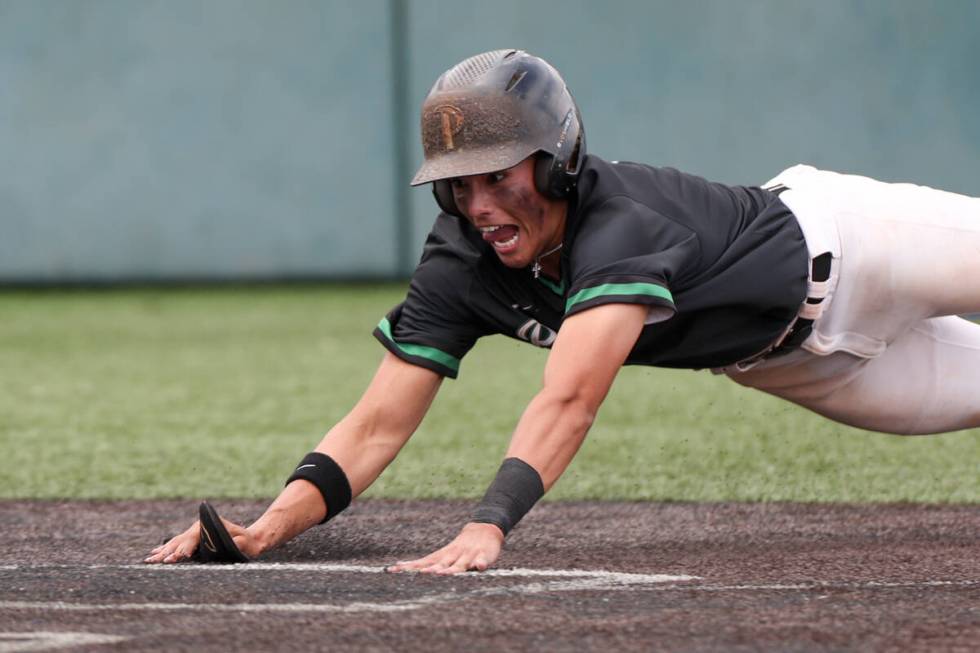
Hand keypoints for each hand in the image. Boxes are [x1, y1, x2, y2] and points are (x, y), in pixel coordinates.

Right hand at [143, 516, 261, 563]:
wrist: (250, 537)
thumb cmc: (248, 541)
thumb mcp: (246, 542)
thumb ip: (239, 542)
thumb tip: (235, 543)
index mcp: (207, 526)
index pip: (192, 538)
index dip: (184, 548)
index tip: (176, 558)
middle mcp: (198, 528)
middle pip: (179, 541)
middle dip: (167, 552)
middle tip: (156, 562)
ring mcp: (194, 533)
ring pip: (175, 543)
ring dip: (162, 552)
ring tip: (149, 560)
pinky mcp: (193, 539)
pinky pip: (176, 544)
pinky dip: (165, 548)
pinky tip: (155, 553)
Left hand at [387, 522, 503, 574]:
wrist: (485, 529)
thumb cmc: (460, 548)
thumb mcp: (443, 554)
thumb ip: (425, 562)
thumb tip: (402, 564)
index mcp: (442, 556)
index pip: (424, 563)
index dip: (410, 568)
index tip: (395, 570)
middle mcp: (453, 555)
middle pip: (440, 564)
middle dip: (430, 570)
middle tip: (421, 575)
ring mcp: (469, 555)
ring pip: (460, 564)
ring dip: (452, 570)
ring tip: (442, 574)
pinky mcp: (484, 556)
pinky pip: (483, 560)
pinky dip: (481, 563)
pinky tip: (480, 567)